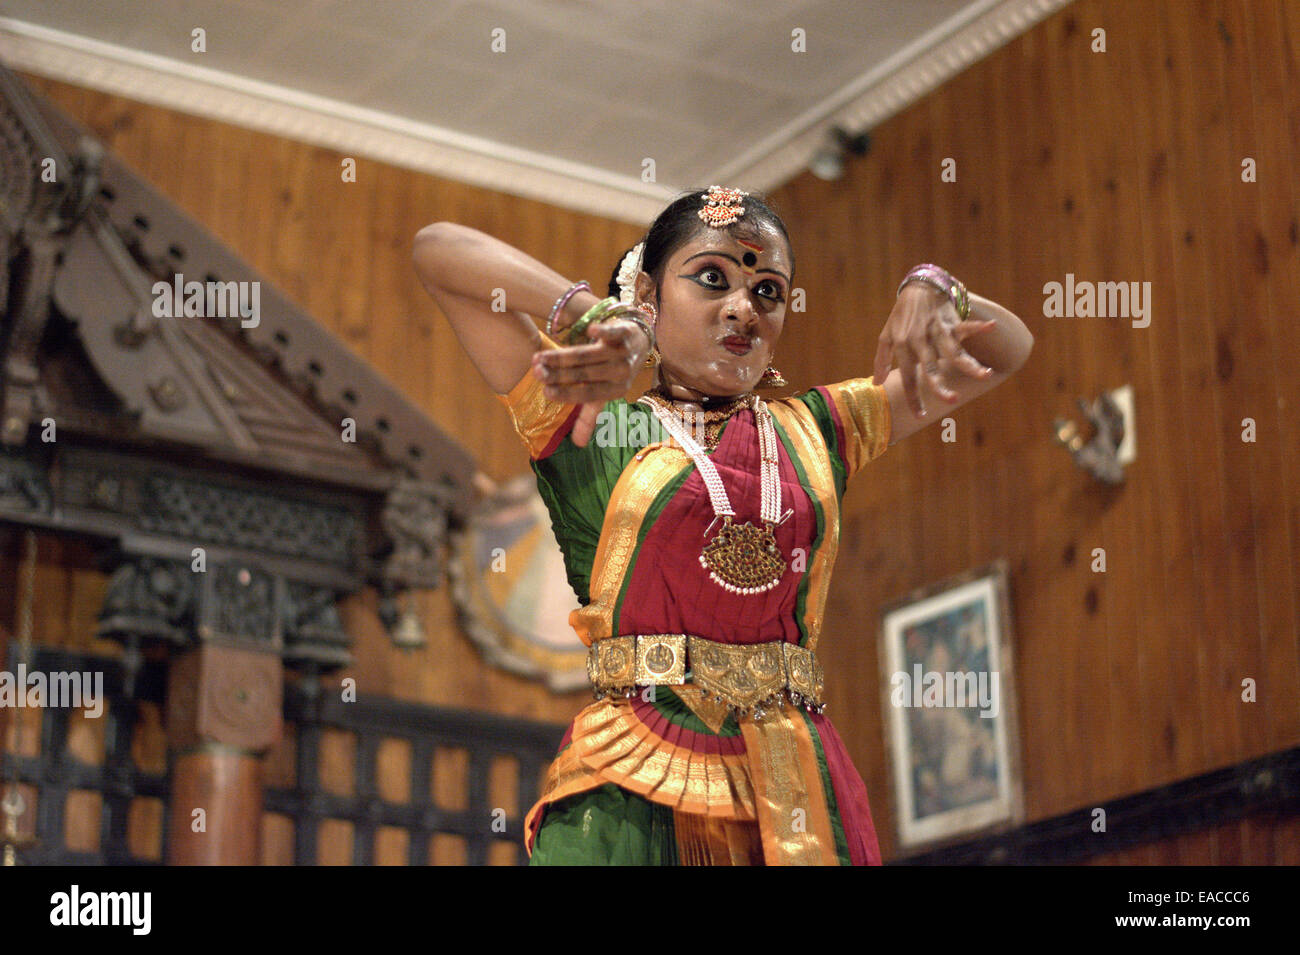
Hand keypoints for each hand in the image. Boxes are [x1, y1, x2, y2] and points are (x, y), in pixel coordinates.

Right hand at [531, 316, 652, 446]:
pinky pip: (613, 333)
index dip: (567, 394)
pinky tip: (590, 330)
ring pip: (589, 354)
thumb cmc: (614, 371)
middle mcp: (621, 372)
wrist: (639, 342)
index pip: (588, 394)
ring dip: (563, 356)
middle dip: (558, 374)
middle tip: (536, 372)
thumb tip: (577, 444)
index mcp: (616, 390)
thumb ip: (590, 415)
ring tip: (540, 357)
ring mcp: (623, 352)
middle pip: (585, 374)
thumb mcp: (604, 393)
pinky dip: (603, 331)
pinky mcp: (624, 332)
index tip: (545, 392)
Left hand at [872, 284, 996, 417]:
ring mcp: (936, 330)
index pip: (908, 377)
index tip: (920, 416)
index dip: (914, 397)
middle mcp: (920, 340)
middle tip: (951, 401)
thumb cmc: (901, 315)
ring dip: (970, 364)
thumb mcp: (887, 335)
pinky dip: (979, 326)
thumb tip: (875, 383)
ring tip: (986, 375)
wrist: (918, 287)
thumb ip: (881, 359)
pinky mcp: (950, 321)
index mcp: (902, 346)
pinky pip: (965, 324)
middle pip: (930, 368)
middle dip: (940, 385)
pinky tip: (992, 327)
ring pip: (954, 351)